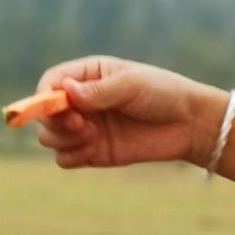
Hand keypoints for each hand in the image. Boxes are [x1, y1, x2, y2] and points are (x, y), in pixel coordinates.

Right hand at [34, 55, 226, 169]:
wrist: (189, 124)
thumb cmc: (163, 93)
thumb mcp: (131, 85)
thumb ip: (98, 91)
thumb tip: (65, 91)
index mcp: (88, 75)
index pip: (50, 82)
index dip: (45, 96)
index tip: (59, 106)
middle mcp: (81, 102)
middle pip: (45, 113)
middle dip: (55, 121)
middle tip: (81, 124)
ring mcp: (85, 128)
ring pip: (50, 137)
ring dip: (62, 139)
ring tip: (92, 137)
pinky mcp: (93, 152)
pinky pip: (64, 159)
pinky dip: (71, 156)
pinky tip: (92, 150)